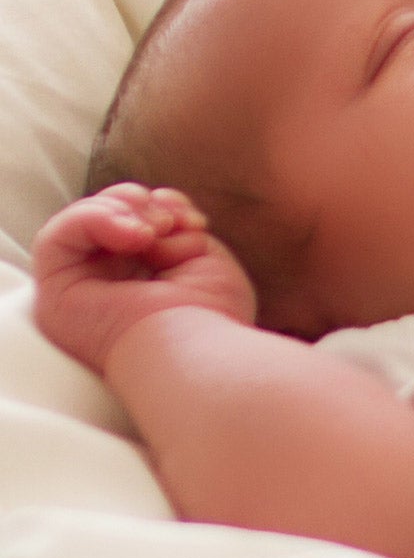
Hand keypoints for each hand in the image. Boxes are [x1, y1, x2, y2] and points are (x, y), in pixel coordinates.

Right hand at [32, 183, 256, 375]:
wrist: (200, 354)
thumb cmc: (214, 317)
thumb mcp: (205, 257)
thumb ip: (176, 228)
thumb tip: (155, 208)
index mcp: (140, 281)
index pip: (133, 224)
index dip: (160, 206)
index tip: (194, 221)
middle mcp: (104, 288)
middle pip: (103, 217)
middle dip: (139, 204)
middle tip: (171, 221)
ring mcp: (77, 292)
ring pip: (78, 222)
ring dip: (120, 209)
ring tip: (154, 231)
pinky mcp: (55, 295)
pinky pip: (58, 235)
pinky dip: (96, 219)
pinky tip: (136, 236)